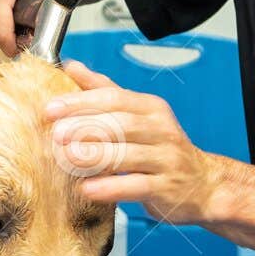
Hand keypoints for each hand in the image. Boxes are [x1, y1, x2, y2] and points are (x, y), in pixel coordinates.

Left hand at [46, 61, 223, 225]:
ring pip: (128, 154)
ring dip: (95, 156)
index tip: (51, 109)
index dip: (81, 102)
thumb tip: (72, 66)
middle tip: (56, 134)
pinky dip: (110, 188)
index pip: (115, 98)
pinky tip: (87, 189)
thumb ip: (104, 92)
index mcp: (151, 108)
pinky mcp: (167, 188)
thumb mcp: (138, 116)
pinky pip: (137, 186)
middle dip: (86, 127)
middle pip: (121, 123)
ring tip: (66, 158)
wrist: (203, 185)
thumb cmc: (161, 149)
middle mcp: (162, 130)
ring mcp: (167, 159)